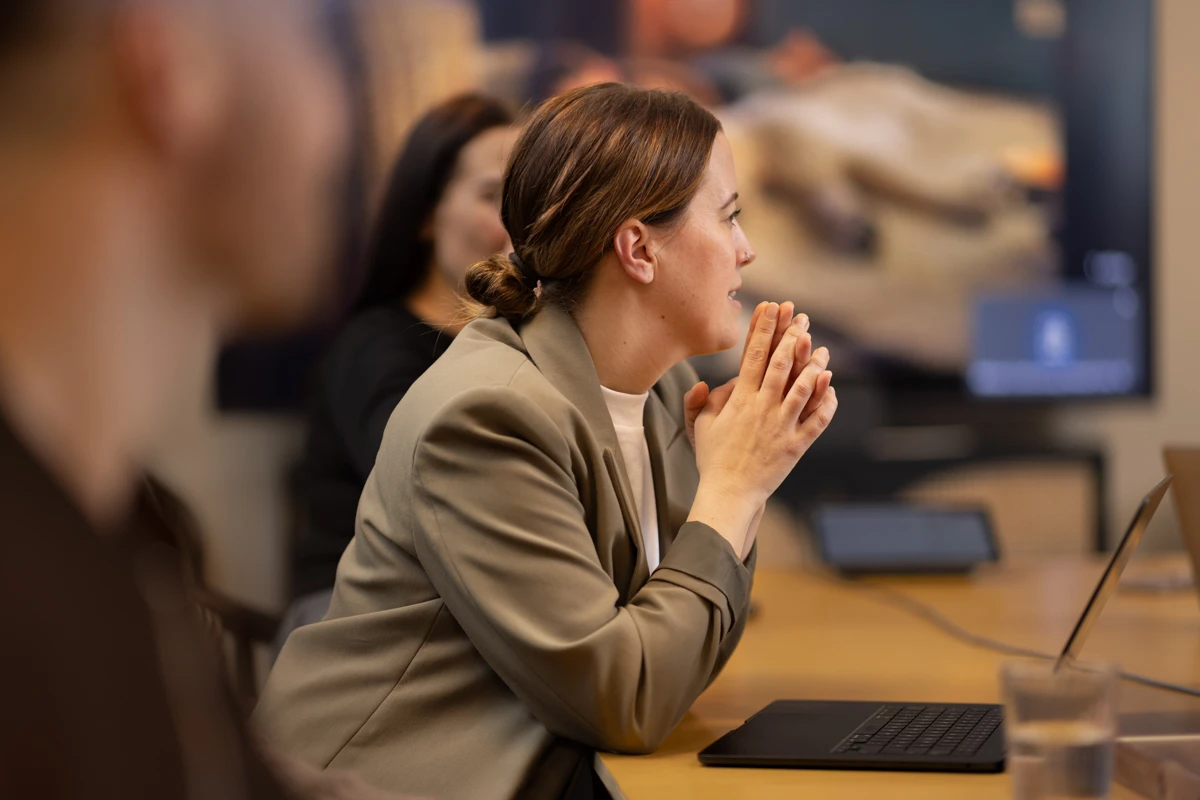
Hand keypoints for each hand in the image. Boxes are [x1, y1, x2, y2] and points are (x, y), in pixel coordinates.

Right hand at [686, 302, 837, 551]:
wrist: (729, 493)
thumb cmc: (713, 459)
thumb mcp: (700, 426)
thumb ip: (700, 400)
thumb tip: (706, 382)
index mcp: (739, 400)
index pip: (752, 356)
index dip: (763, 329)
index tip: (771, 308)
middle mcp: (761, 409)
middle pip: (779, 365)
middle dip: (791, 337)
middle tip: (801, 317)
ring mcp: (781, 426)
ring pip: (802, 389)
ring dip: (814, 366)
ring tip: (822, 348)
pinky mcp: (796, 445)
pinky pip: (816, 421)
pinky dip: (825, 403)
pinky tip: (831, 386)